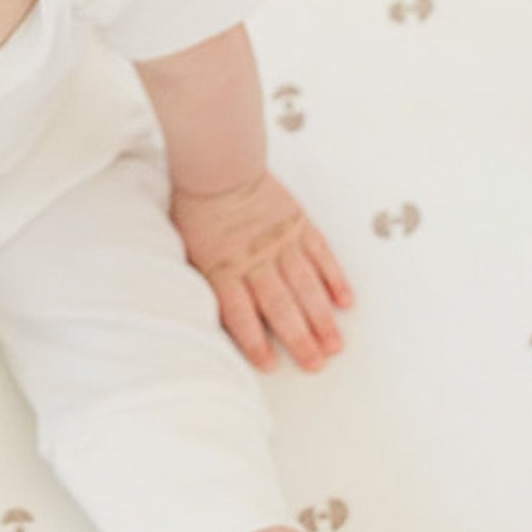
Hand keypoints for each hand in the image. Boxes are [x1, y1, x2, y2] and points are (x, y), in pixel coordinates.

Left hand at [168, 169, 353, 373]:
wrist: (219, 166)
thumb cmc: (198, 208)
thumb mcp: (187, 250)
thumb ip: (206, 283)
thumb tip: (212, 317)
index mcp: (223, 268)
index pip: (241, 314)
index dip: (256, 343)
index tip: (271, 365)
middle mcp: (254, 259)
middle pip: (279, 306)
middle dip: (299, 339)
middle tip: (316, 364)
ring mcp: (280, 243)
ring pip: (305, 286)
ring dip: (321, 318)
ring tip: (334, 345)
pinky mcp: (299, 225)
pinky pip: (321, 256)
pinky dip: (334, 279)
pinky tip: (344, 302)